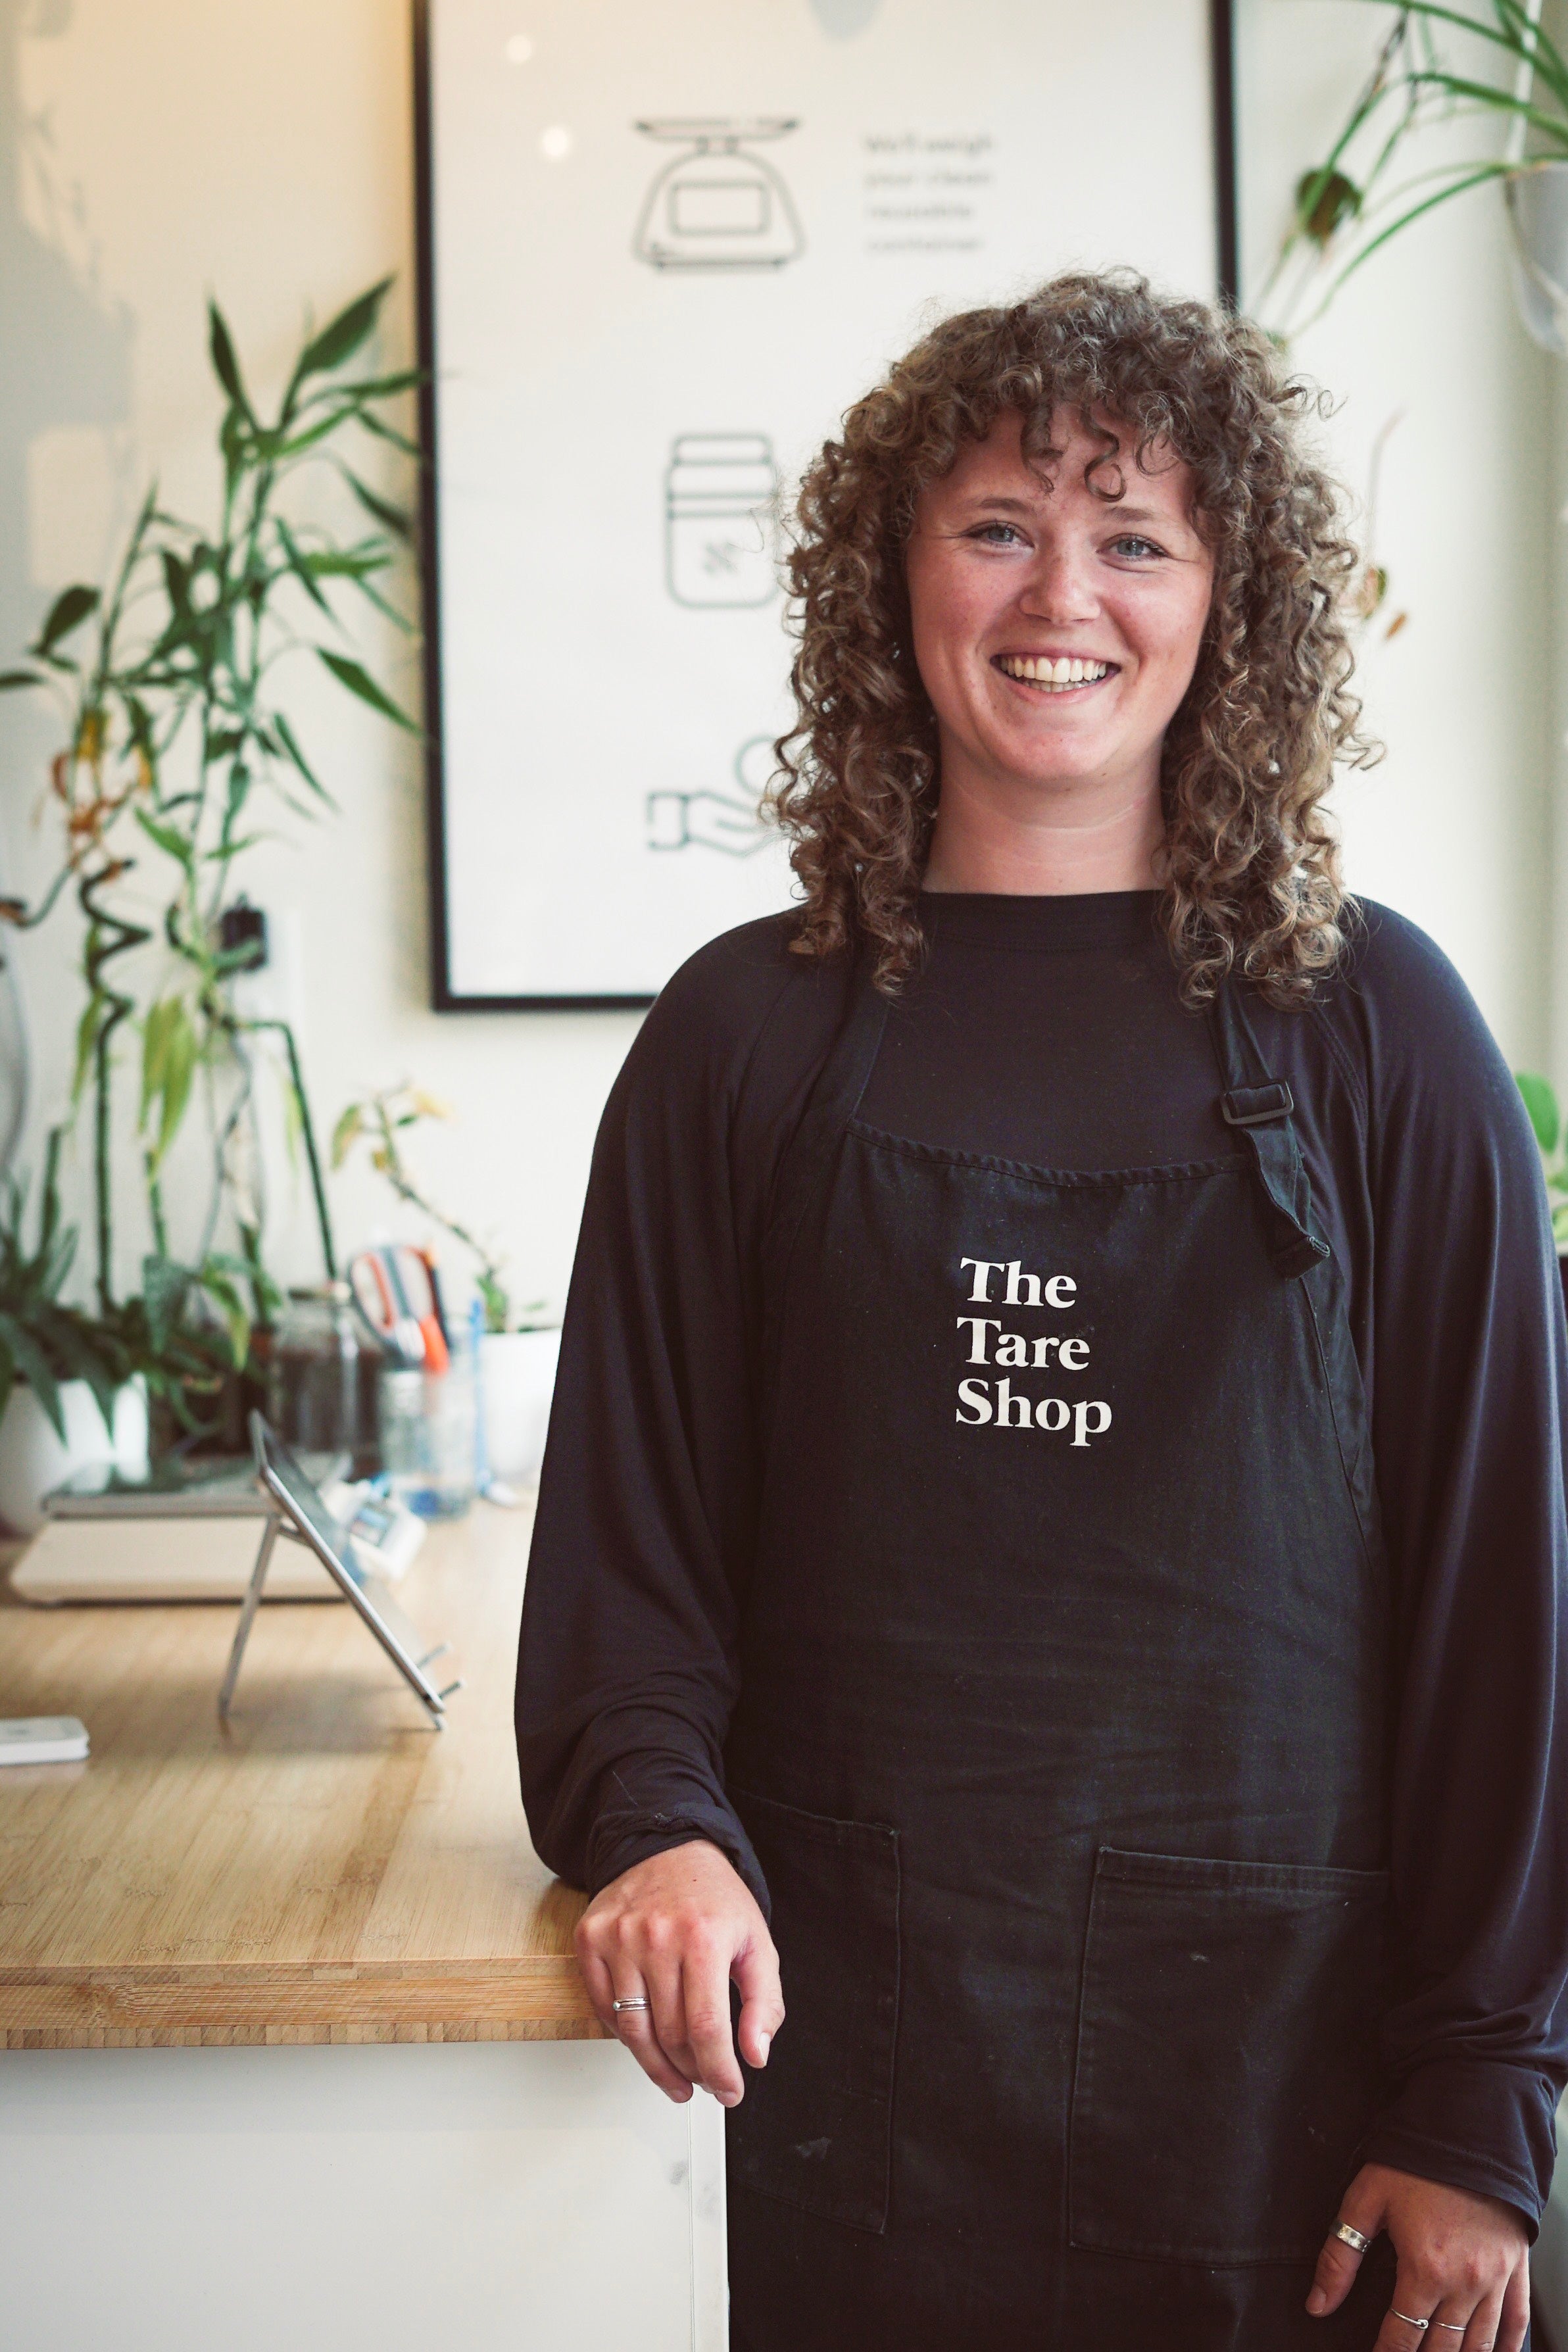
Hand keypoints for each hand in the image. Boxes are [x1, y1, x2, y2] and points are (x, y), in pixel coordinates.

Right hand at [574, 1839, 783, 2106]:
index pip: (707, 2028)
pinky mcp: (591, 1939)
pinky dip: (626, 2036)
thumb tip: (755, 2055)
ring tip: (678, 2079)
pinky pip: (604, 2009)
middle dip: (694, 2071)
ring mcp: (618, 1938)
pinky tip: (647, 2042)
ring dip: (659, 2067)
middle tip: (706, 2080)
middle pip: (671, 2035)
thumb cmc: (713, 1899)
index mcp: (704, 1937)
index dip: (720, 2072)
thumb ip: (764, 2003)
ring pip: (634, 2031)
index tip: (730, 2090)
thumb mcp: (757, 1943)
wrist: (666, 1848)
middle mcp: (657, 1937)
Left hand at [1307, 2162, 1529, 2349]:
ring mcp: (1495, 2279)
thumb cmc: (1418, 2161)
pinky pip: (1516, 2322)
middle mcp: (1465, 2283)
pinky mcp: (1516, 2268)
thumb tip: (1317, 2302)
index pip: (1402, 2336)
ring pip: (1479, 2344)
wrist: (1470, 2131)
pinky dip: (1506, 2345)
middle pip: (1441, 2347)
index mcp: (1425, 2269)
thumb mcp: (1366, 2200)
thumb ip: (1339, 2256)